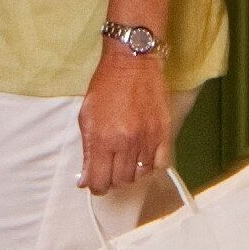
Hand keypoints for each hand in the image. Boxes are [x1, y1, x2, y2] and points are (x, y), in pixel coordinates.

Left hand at [80, 42, 179, 194]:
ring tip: (126, 159)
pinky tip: (143, 156)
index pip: (99, 181)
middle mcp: (126, 143)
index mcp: (103, 139)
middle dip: (112, 178)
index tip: (95, 183)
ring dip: (131, 172)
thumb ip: (87, 151)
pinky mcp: (163, 133)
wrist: (133, 63)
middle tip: (109, 167)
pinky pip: (160, 164)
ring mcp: (147, 139)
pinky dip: (151, 166)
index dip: (95, 187)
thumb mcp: (86, 117)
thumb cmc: (107, 86)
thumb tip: (85, 179)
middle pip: (120, 181)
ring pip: (140, 175)